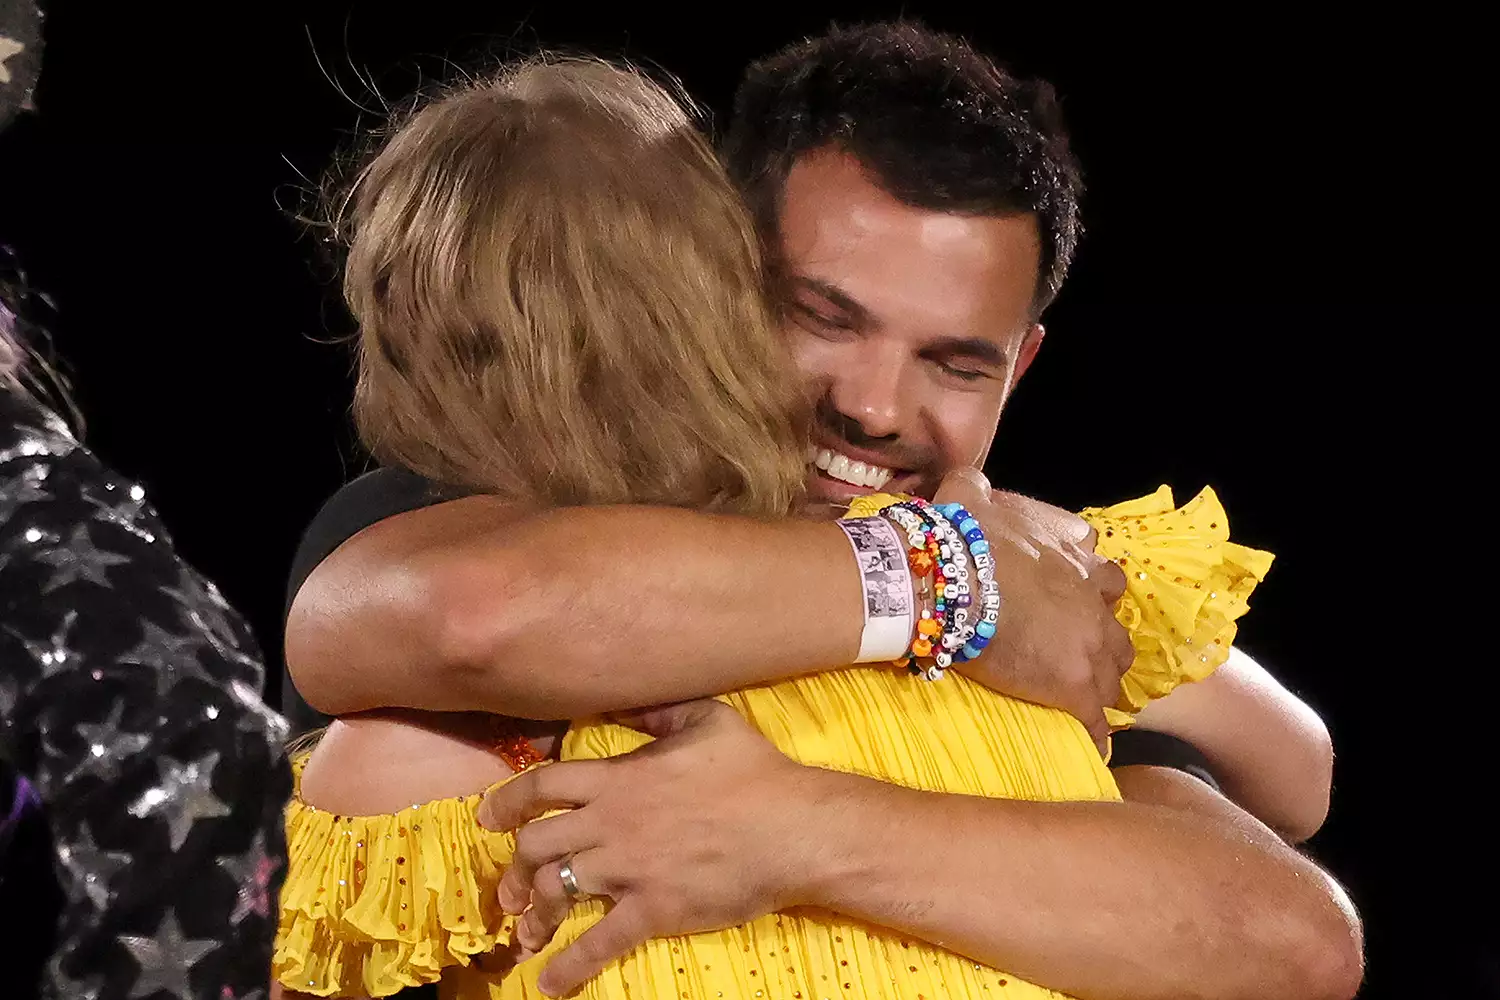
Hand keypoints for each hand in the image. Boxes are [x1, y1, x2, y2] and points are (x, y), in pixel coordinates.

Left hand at [476, 699, 817, 996]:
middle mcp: (612, 823)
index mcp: (619, 778)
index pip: (542, 786)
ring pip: (555, 891)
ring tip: (524, 932)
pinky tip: (549, 984)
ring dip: (533, 914)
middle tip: (506, 887)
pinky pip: (599, 943)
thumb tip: (620, 696)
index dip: (508, 803)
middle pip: (537, 845)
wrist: (793, 827)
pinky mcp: (652, 909)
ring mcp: (629, 868)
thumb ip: (655, 709)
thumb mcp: (706, 719)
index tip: (487, 818)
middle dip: (512, 867)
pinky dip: (570, 966)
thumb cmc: (755, 770)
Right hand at [934, 468, 1132, 747]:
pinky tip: (1089, 747)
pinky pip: (1095, 720)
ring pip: (1114, 670)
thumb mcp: (967, 496)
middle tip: (1077, 650)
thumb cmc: (959, 535)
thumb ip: (975, 488)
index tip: (1072, 597)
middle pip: (1115, 623)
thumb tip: (966, 481)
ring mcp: (1088, 642)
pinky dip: (1094, 734)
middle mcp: (1090, 595)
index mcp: (1071, 552)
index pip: (1100, 569)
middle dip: (1101, 636)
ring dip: (1099, 681)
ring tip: (1081, 698)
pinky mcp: (1075, 685)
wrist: (951, 578)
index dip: (1088, 586)